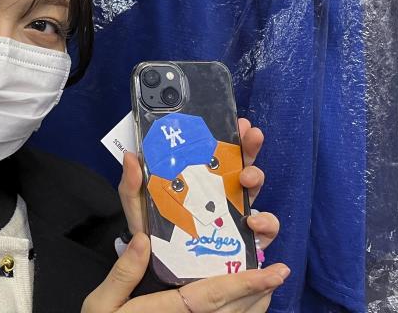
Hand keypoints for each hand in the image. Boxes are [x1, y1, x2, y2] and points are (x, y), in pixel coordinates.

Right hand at [82, 233, 288, 312]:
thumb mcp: (100, 307)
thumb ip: (123, 274)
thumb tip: (144, 239)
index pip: (212, 296)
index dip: (244, 283)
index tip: (270, 271)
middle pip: (232, 312)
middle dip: (258, 292)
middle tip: (279, 272)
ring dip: (254, 306)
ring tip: (268, 288)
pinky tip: (244, 310)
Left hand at [119, 118, 267, 234]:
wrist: (163, 275)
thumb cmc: (154, 236)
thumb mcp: (139, 209)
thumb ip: (133, 185)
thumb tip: (131, 155)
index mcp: (199, 180)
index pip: (216, 153)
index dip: (229, 135)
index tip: (237, 122)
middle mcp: (221, 194)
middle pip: (242, 164)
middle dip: (250, 146)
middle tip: (251, 135)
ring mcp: (237, 215)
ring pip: (256, 190)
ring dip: (257, 177)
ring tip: (247, 178)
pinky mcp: (247, 242)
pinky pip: (267, 230)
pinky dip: (266, 223)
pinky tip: (253, 222)